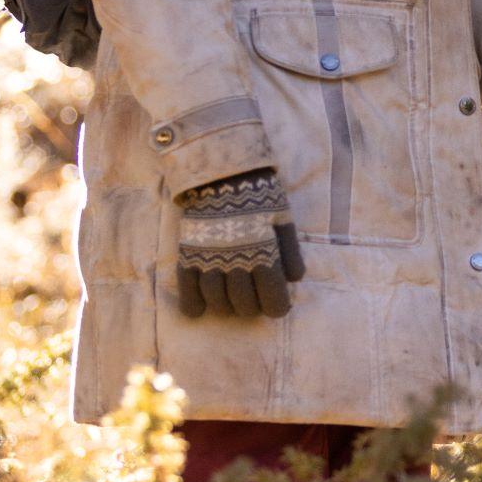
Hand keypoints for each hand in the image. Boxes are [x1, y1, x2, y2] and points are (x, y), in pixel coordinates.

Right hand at [174, 167, 304, 318]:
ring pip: (217, 300)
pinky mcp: (188, 254)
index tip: (277, 305)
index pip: (273, 299)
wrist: (221, 172)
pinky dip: (193, 304)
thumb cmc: (258, 195)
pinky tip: (199, 310)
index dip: (277, 307)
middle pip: (245, 304)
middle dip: (252, 307)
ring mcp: (210, 259)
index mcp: (264, 254)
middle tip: (254, 299)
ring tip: (231, 301)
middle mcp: (236, 262)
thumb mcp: (283, 217)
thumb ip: (290, 250)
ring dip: (226, 307)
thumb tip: (293, 279)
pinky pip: (187, 289)